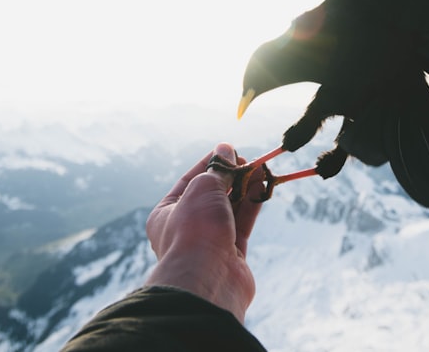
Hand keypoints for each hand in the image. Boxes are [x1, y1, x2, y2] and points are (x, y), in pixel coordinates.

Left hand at [145, 143, 264, 322]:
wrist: (208, 279)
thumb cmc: (195, 229)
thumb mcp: (203, 188)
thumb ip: (218, 170)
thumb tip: (226, 149)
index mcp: (166, 213)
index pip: (189, 180)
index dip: (210, 163)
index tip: (229, 149)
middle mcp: (185, 228)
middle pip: (212, 194)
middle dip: (231, 176)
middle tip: (249, 159)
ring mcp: (209, 242)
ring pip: (229, 208)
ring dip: (244, 188)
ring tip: (260, 169)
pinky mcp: (231, 255)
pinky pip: (242, 223)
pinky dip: (251, 205)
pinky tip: (262, 188)